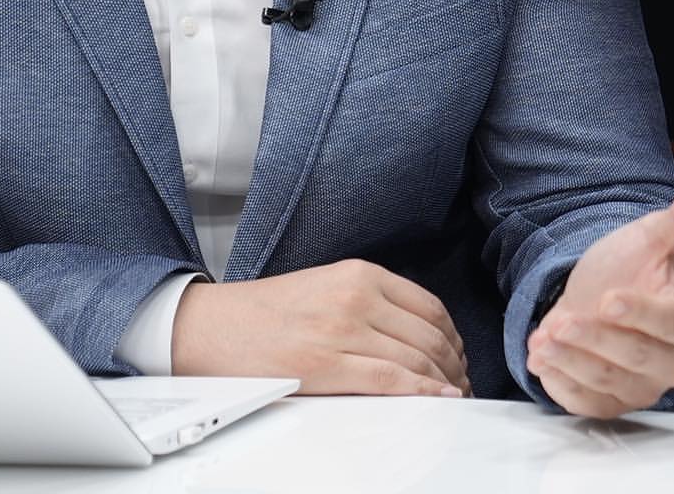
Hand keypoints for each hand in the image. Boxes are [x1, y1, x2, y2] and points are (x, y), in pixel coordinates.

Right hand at [171, 258, 470, 395]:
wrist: (213, 327)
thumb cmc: (265, 314)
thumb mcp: (325, 288)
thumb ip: (368, 301)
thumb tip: (415, 334)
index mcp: (357, 273)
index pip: (428, 305)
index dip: (453, 337)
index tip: (458, 356)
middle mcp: (356, 296)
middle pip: (429, 335)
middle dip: (453, 365)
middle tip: (460, 384)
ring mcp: (343, 329)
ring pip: (416, 359)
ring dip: (443, 383)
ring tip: (450, 399)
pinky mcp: (328, 364)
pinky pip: (391, 380)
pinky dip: (422, 393)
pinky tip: (437, 401)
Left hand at [526, 174, 673, 417]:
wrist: (594, 294)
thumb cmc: (628, 269)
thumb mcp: (650, 238)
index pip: (671, 325)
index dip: (641, 314)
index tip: (610, 299)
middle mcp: (670, 363)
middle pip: (637, 358)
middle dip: (596, 339)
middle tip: (564, 322)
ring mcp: (639, 388)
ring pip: (608, 382)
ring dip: (572, 361)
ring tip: (543, 337)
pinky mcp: (608, 403)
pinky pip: (586, 403)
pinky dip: (561, 384)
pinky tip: (540, 360)